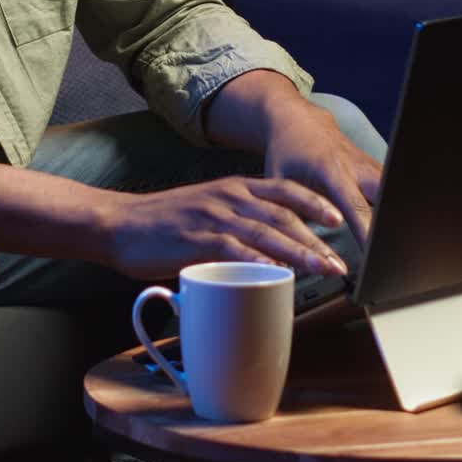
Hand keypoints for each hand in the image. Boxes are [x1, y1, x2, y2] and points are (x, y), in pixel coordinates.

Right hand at [104, 175, 349, 280]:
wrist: (120, 224)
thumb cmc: (164, 223)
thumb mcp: (207, 210)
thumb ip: (237, 221)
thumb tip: (270, 246)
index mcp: (233, 188)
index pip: (284, 190)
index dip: (314, 203)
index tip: (339, 219)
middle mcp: (228, 197)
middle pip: (283, 215)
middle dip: (316, 239)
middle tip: (340, 261)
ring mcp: (213, 218)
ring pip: (266, 233)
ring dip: (299, 252)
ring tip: (323, 269)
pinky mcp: (197, 240)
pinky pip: (235, 250)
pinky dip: (259, 262)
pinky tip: (277, 274)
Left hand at [204, 71, 382, 246]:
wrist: (297, 119)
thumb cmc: (286, 152)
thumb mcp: (279, 180)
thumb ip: (289, 212)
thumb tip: (293, 249)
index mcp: (331, 168)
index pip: (355, 205)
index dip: (367, 230)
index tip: (374, 252)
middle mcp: (355, 165)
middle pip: (385, 195)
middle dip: (391, 223)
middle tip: (393, 252)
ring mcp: (368, 163)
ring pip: (391, 190)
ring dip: (394, 215)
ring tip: (399, 245)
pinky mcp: (374, 166)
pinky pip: (389, 187)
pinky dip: (392, 206)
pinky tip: (396, 228)